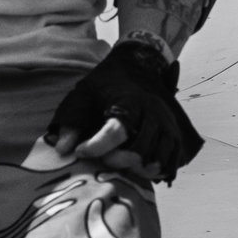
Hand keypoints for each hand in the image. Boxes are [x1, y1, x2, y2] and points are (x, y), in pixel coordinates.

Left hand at [45, 38, 201, 181]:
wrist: (138, 65)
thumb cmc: (106, 84)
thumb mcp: (84, 95)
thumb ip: (72, 121)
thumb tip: (63, 150)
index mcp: (129, 102)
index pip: (116, 130)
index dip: (96, 146)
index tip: (80, 151)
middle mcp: (152, 113)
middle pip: (140, 149)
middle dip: (119, 160)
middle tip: (103, 160)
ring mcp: (166, 125)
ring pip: (157, 159)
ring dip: (138, 169)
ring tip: (121, 165)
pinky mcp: (175, 135)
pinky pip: (170, 162)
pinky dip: (156, 171)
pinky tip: (138, 170)